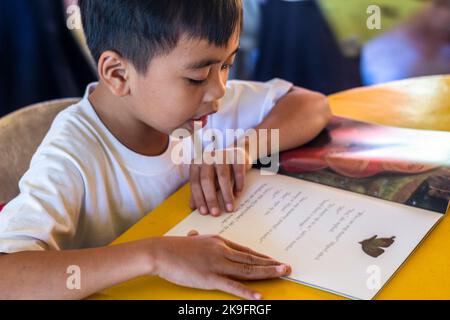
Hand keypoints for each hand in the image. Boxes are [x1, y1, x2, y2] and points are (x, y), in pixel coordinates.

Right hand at [150, 231, 290, 299]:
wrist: (161, 252)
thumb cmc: (174, 247)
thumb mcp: (191, 239)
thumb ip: (198, 239)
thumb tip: (194, 234)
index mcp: (219, 241)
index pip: (246, 251)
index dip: (262, 257)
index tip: (274, 261)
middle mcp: (223, 250)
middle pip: (252, 259)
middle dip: (271, 264)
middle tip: (287, 267)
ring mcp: (218, 264)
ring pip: (248, 270)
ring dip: (267, 272)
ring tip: (283, 273)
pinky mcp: (211, 278)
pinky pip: (233, 286)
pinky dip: (247, 292)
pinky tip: (259, 296)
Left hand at [189, 147, 252, 216]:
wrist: (236, 148)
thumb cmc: (218, 166)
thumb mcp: (207, 176)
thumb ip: (199, 189)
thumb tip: (192, 206)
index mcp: (197, 163)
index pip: (195, 182)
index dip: (198, 198)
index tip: (203, 212)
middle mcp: (208, 157)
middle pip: (207, 180)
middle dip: (211, 198)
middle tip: (216, 213)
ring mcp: (222, 155)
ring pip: (223, 177)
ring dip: (226, 195)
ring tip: (229, 208)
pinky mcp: (236, 155)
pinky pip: (238, 171)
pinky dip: (238, 184)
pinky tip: (238, 194)